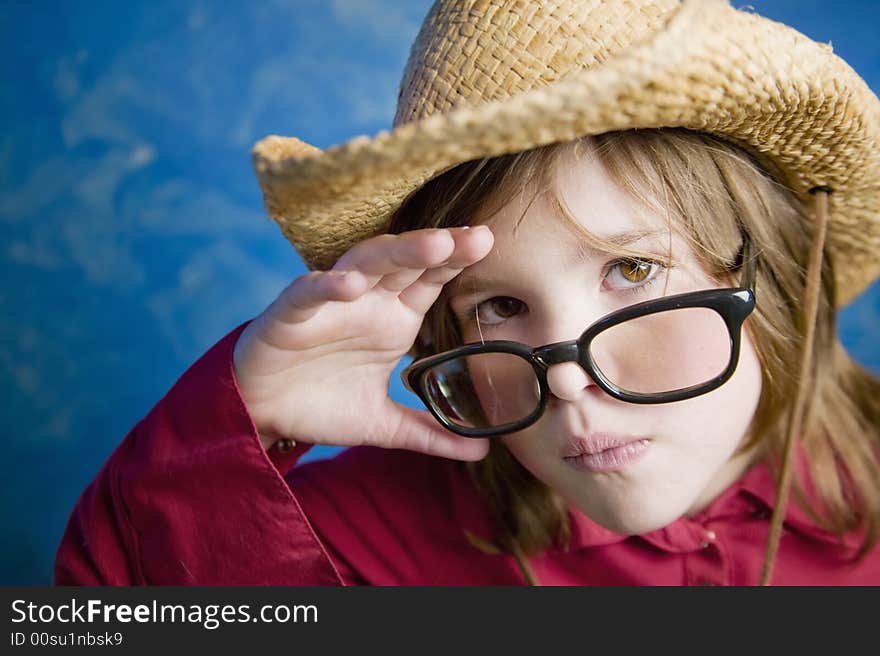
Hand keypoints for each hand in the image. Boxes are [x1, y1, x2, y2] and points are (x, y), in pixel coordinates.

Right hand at [232, 226, 493, 460]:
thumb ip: (431, 434)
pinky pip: (310, 291)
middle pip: (407, 263)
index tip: (490, 245)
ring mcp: (330, 303)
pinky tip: (352, 285)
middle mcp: (367, 302)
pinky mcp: (290, 313)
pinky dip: (328, 285)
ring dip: (397, 253)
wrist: (262, 414)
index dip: (457, 261)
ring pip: (366, 264)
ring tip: (433, 245)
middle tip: (478, 237)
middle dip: (440, 247)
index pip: (431, 281)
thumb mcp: (384, 425)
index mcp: (394, 319)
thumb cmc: (322, 405)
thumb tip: (483, 451)